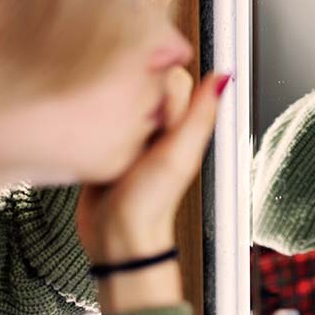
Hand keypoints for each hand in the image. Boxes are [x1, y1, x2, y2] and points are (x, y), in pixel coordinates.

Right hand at [76, 0, 220, 263]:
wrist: (117, 238)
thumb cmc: (151, 201)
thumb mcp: (178, 154)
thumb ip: (199, 113)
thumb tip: (225, 69)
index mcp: (175, 100)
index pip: (166, 43)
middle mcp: (148, 98)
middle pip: (142, 38)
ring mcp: (119, 107)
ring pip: (114, 56)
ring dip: (113, 19)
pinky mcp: (95, 119)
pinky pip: (94, 79)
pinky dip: (89, 54)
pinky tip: (76, 27)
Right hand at [76, 71, 227, 264]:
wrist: (115, 238)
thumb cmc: (151, 204)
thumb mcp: (178, 155)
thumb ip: (199, 116)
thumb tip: (224, 77)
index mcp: (181, 122)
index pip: (173, 75)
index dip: (159, 77)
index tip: (150, 98)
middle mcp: (157, 123)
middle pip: (142, 79)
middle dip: (130, 89)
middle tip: (127, 121)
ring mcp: (129, 131)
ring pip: (117, 93)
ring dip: (108, 101)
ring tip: (109, 130)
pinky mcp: (104, 141)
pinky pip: (96, 114)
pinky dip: (91, 116)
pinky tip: (91, 132)